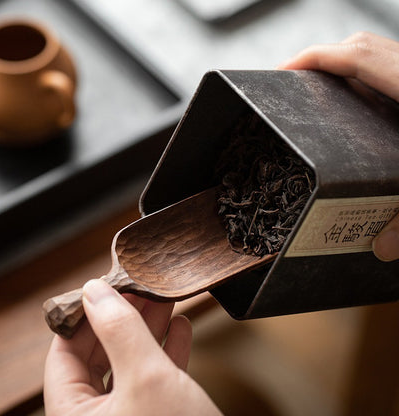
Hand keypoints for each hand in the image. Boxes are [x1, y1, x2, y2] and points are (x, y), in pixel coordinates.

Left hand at [44, 279, 220, 415]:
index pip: (63, 355)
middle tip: (139, 287)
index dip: (82, 316)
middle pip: (99, 355)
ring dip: (147, 329)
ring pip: (129, 363)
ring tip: (162, 298)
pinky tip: (180, 328)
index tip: (103, 286)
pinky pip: (154, 378)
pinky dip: (167, 350)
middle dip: (122, 318)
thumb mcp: (146, 378)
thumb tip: (94, 290)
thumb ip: (119, 331)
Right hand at [278, 31, 398, 260]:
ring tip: (319, 93)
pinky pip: (394, 68)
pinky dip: (369, 77)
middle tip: (293, 87)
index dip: (314, 59)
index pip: (357, 57)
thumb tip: (385, 249)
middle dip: (321, 59)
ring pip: (380, 53)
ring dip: (344, 66)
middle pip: (363, 47)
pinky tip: (361, 104)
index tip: (282, 73)